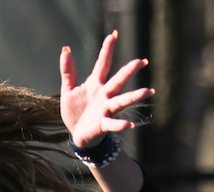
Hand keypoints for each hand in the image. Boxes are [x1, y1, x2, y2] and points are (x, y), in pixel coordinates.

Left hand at [60, 30, 152, 148]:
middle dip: (129, 71)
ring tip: (148, 91)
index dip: (107, 50)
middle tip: (141, 61)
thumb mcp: (68, 90)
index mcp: (96, 84)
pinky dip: (121, 124)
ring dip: (134, 96)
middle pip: (118, 81)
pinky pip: (113, 124)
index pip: (103, 64)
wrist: (77, 134)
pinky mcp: (103, 124)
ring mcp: (106, 110)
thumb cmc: (75, 111)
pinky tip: (130, 125)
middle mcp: (105, 95)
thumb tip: (65, 50)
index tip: (113, 35)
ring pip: (121, 101)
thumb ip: (68, 72)